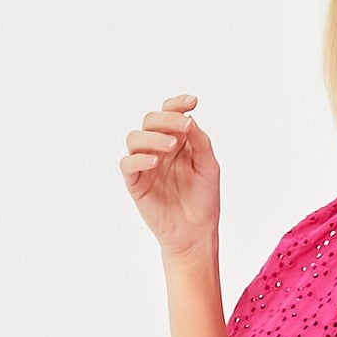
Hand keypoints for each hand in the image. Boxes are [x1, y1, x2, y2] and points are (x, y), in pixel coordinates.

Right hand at [120, 92, 220, 257]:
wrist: (196, 233)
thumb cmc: (204, 201)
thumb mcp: (209, 167)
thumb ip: (200, 142)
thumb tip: (188, 119)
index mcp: (176, 142)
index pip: (170, 114)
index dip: (177, 104)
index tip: (192, 102)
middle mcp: (158, 149)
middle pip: (150, 120)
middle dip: (167, 119)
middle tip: (185, 127)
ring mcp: (145, 164)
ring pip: (135, 137)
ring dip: (153, 137)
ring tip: (172, 146)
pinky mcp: (136, 183)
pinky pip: (128, 164)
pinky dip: (139, 159)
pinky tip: (155, 162)